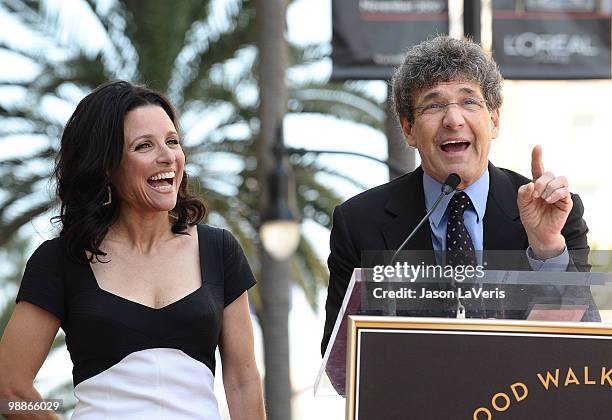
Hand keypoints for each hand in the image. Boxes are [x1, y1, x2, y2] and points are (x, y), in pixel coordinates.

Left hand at [517, 145, 570, 259]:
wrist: (537, 231)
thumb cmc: (530, 216)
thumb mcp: (522, 204)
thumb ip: (523, 193)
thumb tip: (531, 184)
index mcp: (537, 184)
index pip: (538, 168)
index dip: (537, 157)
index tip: (537, 147)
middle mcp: (549, 186)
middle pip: (549, 174)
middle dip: (540, 183)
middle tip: (535, 195)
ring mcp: (559, 193)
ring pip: (560, 179)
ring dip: (549, 188)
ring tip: (543, 198)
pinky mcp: (566, 201)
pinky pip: (565, 191)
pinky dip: (555, 194)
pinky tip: (549, 200)